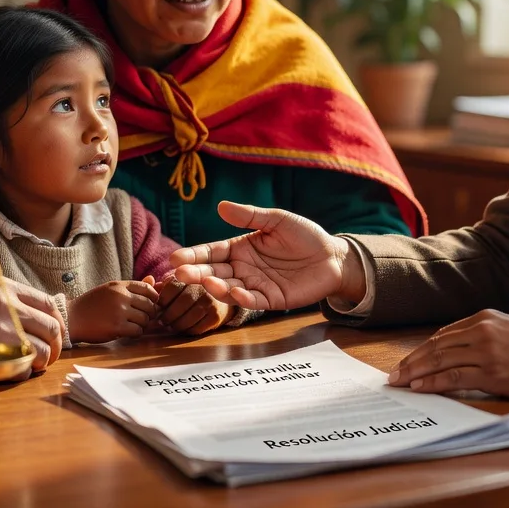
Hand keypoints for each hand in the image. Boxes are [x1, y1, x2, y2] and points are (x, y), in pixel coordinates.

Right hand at [0, 276, 62, 376]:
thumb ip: (5, 299)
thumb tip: (34, 315)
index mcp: (3, 286)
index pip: (48, 303)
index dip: (55, 322)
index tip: (53, 335)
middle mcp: (5, 304)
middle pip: (51, 328)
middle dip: (54, 346)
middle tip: (48, 357)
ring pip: (41, 350)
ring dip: (39, 362)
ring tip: (30, 366)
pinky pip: (22, 369)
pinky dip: (22, 374)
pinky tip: (11, 373)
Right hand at [68, 280, 159, 343]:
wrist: (72, 318)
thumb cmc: (91, 305)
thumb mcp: (110, 290)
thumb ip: (132, 287)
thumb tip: (154, 280)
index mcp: (119, 285)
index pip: (147, 289)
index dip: (154, 298)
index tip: (151, 305)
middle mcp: (121, 296)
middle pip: (149, 305)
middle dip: (149, 314)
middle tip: (142, 319)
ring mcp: (119, 311)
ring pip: (145, 319)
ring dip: (142, 325)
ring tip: (133, 326)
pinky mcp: (116, 327)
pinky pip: (137, 331)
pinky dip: (136, 333)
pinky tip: (128, 333)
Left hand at [155, 277, 232, 334]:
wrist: (220, 299)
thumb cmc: (194, 290)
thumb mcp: (180, 283)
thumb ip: (165, 284)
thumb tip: (150, 283)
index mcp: (192, 276)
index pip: (174, 286)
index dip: (163, 298)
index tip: (159, 306)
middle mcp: (204, 287)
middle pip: (182, 302)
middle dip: (169, 314)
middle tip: (161, 320)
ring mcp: (212, 301)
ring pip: (190, 316)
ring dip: (176, 324)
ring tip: (170, 325)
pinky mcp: (216, 316)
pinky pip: (198, 327)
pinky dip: (187, 330)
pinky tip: (183, 328)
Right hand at [169, 201, 361, 310]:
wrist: (333, 256)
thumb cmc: (304, 235)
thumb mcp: (276, 220)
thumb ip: (250, 216)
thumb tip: (220, 206)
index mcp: (241, 248)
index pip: (212, 252)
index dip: (194, 255)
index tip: (175, 259)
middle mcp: (243, 268)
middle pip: (214, 272)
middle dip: (196, 274)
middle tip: (178, 274)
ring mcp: (256, 285)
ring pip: (229, 289)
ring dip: (216, 287)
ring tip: (206, 281)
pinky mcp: (272, 300)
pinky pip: (253, 301)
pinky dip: (242, 298)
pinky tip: (233, 293)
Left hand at [388, 310, 508, 398]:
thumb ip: (483, 334)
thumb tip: (457, 349)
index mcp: (484, 317)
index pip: (443, 335)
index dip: (422, 349)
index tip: (408, 361)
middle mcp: (481, 331)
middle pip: (435, 346)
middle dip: (412, 361)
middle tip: (394, 374)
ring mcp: (486, 352)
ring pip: (440, 361)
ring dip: (416, 372)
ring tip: (400, 382)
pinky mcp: (493, 373)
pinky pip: (454, 378)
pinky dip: (433, 383)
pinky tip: (420, 387)